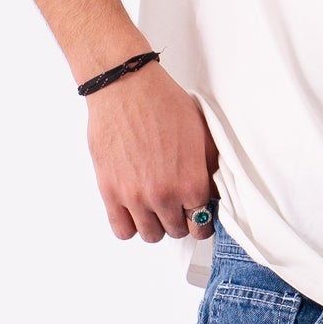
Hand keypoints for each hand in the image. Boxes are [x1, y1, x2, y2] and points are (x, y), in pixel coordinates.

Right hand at [85, 62, 219, 240]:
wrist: (126, 87)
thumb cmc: (163, 103)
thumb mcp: (201, 134)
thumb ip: (209, 168)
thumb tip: (212, 192)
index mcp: (191, 182)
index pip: (202, 224)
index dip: (202, 220)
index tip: (198, 214)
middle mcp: (164, 195)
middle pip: (177, 231)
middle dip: (180, 220)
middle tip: (177, 206)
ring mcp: (135, 196)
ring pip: (151, 235)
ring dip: (156, 225)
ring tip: (156, 208)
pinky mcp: (110, 192)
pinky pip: (122, 230)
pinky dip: (130, 226)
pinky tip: (135, 211)